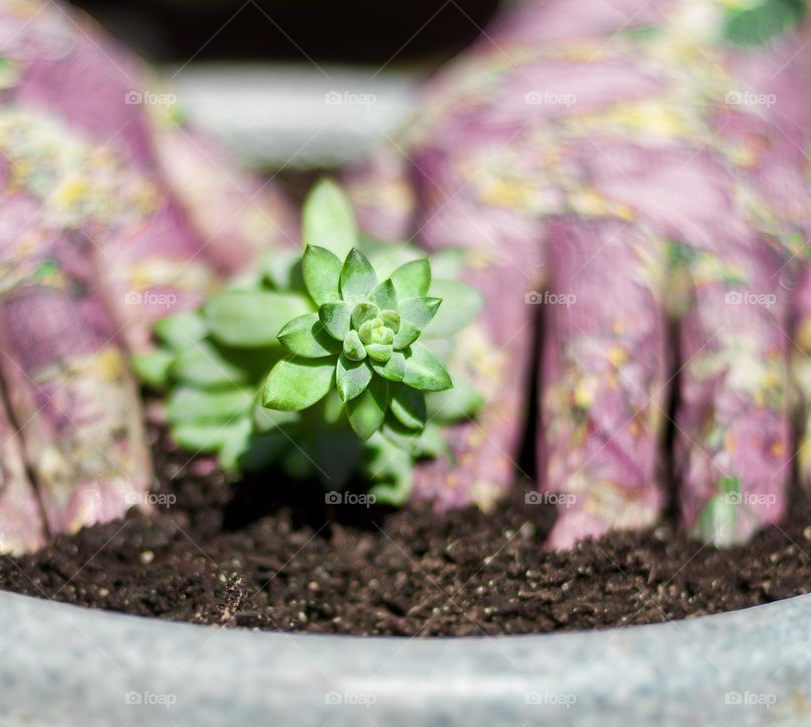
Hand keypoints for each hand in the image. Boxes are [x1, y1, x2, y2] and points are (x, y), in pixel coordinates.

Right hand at [0, 0, 293, 552]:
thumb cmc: (31, 78)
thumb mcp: (137, 113)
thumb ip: (216, 197)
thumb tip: (292, 269)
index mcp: (110, 185)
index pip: (169, 300)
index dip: (195, 386)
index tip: (225, 456)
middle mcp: (21, 213)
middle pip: (67, 335)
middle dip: (93, 432)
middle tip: (120, 520)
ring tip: (18, 540)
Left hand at [345, 0, 810, 546]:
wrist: (656, 24)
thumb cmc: (523, 116)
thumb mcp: (424, 154)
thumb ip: (370, 235)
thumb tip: (306, 327)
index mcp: (500, 199)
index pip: (477, 331)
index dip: (464, 426)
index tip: (446, 508)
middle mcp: (604, 213)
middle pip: (596, 347)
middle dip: (583, 453)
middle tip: (569, 546)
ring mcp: (701, 223)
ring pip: (708, 344)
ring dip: (701, 446)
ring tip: (695, 535)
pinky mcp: (778, 235)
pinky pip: (789, 330)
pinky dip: (779, 414)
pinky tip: (771, 487)